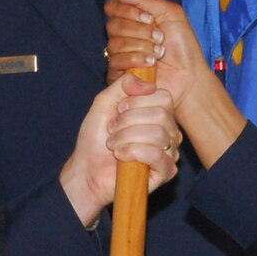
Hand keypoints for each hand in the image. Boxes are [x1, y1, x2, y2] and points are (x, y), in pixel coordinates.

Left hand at [58, 78, 182, 224]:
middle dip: (128, 121)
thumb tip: (149, 84)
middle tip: (113, 130)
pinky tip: (121, 156)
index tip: (119, 109)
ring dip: (126, 138)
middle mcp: (169, 131)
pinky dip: (133, 153)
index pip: (163, 97)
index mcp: (158, 113)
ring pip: (158, 134)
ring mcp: (170, 152)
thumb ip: (123, 85)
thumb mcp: (104, 102)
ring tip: (114, 145)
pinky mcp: (166, 171)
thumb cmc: (96, 138)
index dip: (137, 101)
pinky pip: (158, 155)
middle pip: (161, 114)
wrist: (87, 170)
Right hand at [105, 0, 246, 168]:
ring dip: (141, 46)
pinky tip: (151, 63)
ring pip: (115, 44)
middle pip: (113, 25)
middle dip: (139, 30)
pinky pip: (115, 62)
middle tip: (159, 37)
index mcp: (134, 20)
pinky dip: (136, 60)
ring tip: (159, 52)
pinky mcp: (119, 75)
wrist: (190, 76)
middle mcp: (124, 36)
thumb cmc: (183, 48)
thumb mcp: (170, 14)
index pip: (113, 8)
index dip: (127, 11)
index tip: (149, 17)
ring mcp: (121, 56)